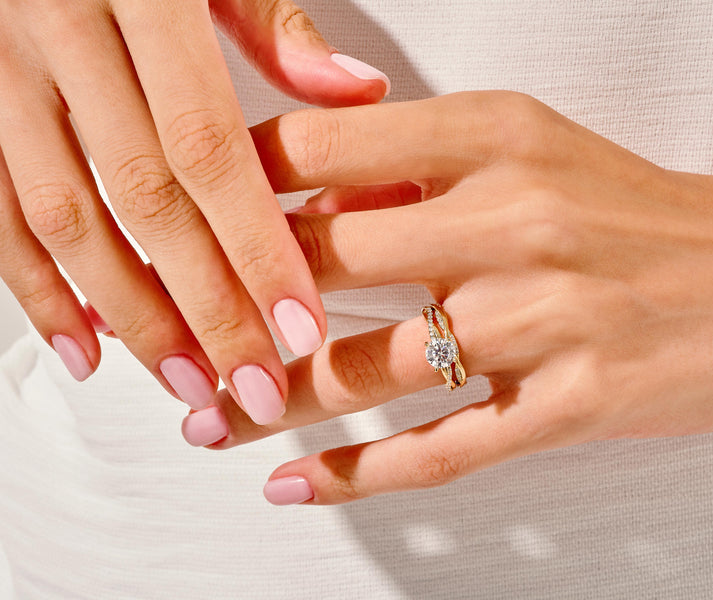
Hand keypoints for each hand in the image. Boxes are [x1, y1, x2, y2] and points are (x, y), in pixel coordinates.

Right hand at [0, 0, 388, 423]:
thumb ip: (276, 26)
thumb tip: (357, 94)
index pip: (209, 150)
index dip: (255, 248)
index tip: (297, 327)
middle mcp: (58, 32)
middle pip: (146, 202)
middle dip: (204, 307)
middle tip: (252, 385)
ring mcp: (0, 71)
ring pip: (69, 218)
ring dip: (132, 316)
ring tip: (188, 384)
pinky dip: (38, 287)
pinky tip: (86, 346)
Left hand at [182, 91, 712, 503]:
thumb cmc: (636, 213)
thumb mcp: (530, 149)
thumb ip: (417, 163)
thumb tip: (309, 190)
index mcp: (493, 135)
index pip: (314, 149)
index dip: (228, 191)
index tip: (180, 231)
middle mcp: (512, 219)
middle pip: (316, 262)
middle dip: (224, 309)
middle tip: (167, 343)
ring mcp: (544, 318)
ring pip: (363, 368)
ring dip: (270, 406)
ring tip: (210, 428)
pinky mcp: (575, 403)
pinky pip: (441, 448)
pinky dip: (360, 474)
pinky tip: (301, 486)